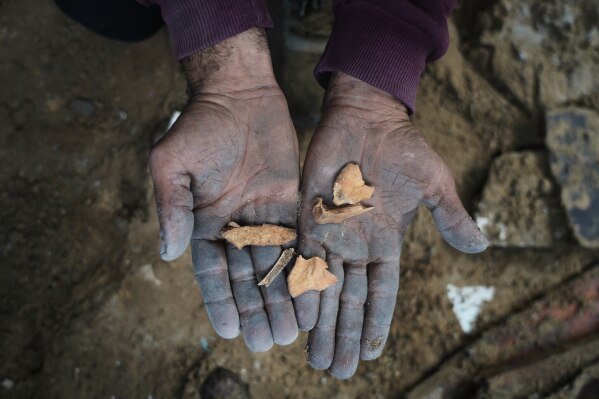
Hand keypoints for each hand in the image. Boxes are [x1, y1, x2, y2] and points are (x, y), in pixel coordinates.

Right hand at [150, 29, 299, 350]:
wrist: (237, 94)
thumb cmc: (198, 126)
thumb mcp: (171, 165)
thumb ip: (170, 209)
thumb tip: (167, 254)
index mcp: (204, 223)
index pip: (212, 273)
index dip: (220, 302)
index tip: (230, 331)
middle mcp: (235, 226)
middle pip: (246, 277)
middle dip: (255, 310)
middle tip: (266, 343)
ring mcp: (264, 216)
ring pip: (274, 265)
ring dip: (281, 298)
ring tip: (291, 332)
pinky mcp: (290, 203)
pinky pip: (299, 240)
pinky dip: (304, 267)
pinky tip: (311, 292)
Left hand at [294, 73, 487, 377]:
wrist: (365, 116)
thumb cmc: (402, 147)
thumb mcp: (433, 183)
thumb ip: (450, 217)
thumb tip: (481, 248)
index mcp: (386, 242)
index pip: (381, 292)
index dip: (375, 323)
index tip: (369, 354)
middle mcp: (357, 244)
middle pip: (349, 299)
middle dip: (343, 335)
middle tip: (335, 371)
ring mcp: (331, 232)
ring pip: (324, 287)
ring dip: (320, 323)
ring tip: (314, 357)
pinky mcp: (307, 216)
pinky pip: (302, 258)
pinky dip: (300, 287)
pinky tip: (298, 315)